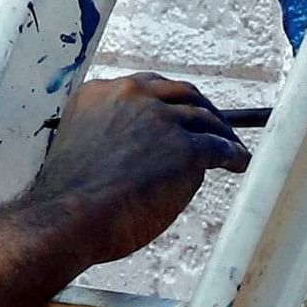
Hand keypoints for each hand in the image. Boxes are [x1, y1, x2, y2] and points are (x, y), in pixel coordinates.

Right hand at [21, 74, 248, 263]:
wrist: (68, 219)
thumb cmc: (67, 200)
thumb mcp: (81, 146)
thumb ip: (109, 136)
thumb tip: (139, 151)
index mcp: (101, 94)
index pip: (147, 87)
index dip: (170, 101)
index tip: (180, 112)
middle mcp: (132, 97)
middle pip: (182, 93)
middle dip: (202, 108)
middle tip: (214, 125)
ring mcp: (160, 120)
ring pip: (203, 118)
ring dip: (222, 133)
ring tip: (232, 147)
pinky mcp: (184, 148)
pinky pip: (218, 147)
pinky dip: (233, 154)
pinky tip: (238, 163)